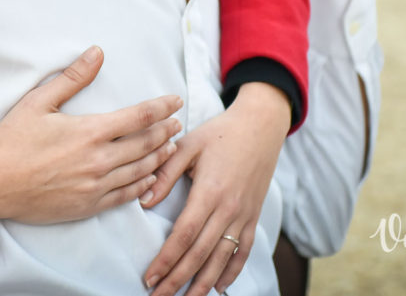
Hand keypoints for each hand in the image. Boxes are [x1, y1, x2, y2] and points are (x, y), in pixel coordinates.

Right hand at [0, 46, 181, 223]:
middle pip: (146, 144)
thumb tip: (97, 53)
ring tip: (170, 147)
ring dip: (159, 157)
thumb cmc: (12, 140)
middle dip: (165, 131)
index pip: (139, 117)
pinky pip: (125, 195)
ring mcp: (96, 186)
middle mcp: (99, 160)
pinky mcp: (89, 205)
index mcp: (90, 131)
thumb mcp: (39, 101)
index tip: (175, 101)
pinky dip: (143, 184)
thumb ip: (73, 77)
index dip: (161, 107)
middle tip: (177, 123)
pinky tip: (149, 177)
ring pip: (140, 170)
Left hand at [142, 83, 290, 295]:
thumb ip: (165, 172)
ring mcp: (244, 215)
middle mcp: (228, 209)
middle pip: (200, 254)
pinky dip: (232, 271)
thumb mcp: (188, 144)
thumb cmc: (220, 133)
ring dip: (203, 283)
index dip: (166, 259)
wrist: (261, 126)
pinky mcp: (253, 216)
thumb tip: (145, 201)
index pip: (184, 235)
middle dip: (178, 279)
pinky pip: (244, 251)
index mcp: (209, 191)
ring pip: (221, 258)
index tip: (150, 276)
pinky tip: (219, 287)